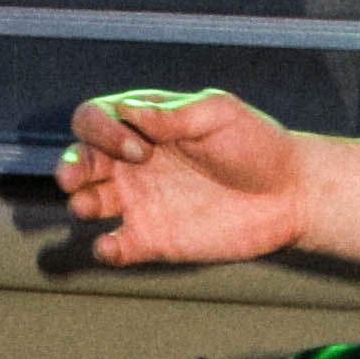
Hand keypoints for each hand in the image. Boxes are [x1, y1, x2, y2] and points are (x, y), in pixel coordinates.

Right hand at [56, 84, 318, 267]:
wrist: (289, 195)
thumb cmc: (257, 145)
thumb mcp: (218, 114)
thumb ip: (172, 115)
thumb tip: (127, 110)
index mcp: (145, 124)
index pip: (96, 119)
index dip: (104, 131)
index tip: (142, 148)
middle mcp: (134, 162)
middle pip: (80, 159)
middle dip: (70, 165)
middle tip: (75, 176)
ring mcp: (141, 201)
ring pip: (89, 200)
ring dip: (80, 201)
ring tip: (89, 205)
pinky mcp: (154, 239)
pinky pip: (116, 246)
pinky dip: (106, 249)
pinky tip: (111, 247)